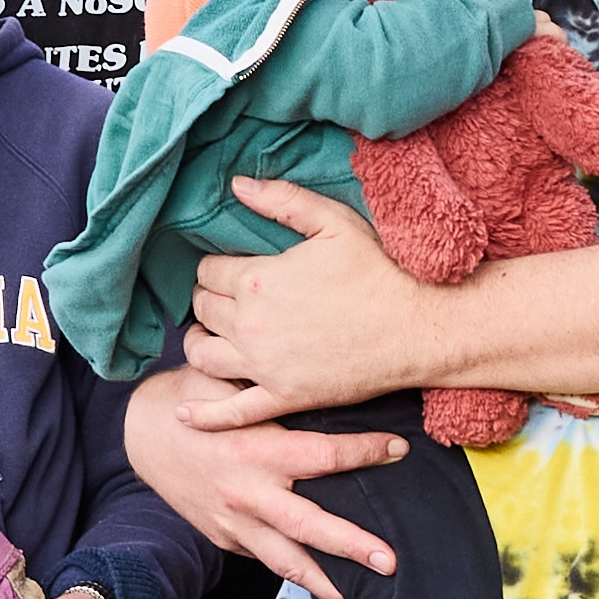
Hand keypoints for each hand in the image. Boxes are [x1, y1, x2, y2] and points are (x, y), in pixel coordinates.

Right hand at [125, 380, 408, 598]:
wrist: (139, 433)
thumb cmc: (192, 397)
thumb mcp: (227, 382)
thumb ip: (270, 388)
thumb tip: (326, 373)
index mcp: (254, 450)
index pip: (322, 455)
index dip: (365, 452)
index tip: (398, 449)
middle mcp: (247, 493)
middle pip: (310, 526)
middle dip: (352, 546)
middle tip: (390, 561)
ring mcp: (235, 524)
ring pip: (286, 561)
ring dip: (326, 584)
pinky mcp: (225, 539)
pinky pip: (266, 558)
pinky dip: (296, 573)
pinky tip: (327, 584)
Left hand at [174, 179, 439, 413]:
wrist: (415, 329)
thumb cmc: (378, 272)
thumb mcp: (334, 222)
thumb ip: (283, 201)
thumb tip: (236, 185)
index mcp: (257, 280)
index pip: (209, 271)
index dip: (215, 267)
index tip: (228, 268)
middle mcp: (250, 325)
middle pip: (202, 309)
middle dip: (206, 299)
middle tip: (221, 297)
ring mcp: (263, 366)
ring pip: (203, 355)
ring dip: (197, 343)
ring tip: (206, 335)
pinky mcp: (282, 397)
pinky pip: (231, 411)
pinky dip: (202, 413)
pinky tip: (183, 410)